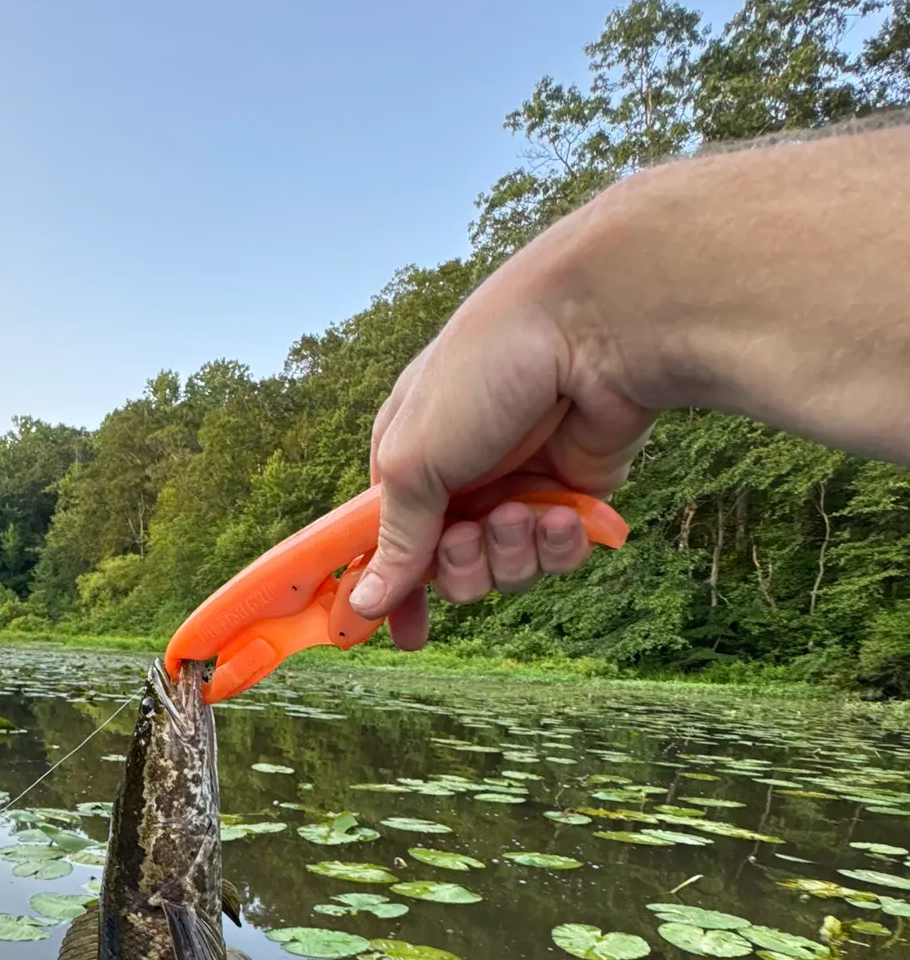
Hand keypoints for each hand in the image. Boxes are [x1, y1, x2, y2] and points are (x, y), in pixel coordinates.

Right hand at [349, 242, 652, 649]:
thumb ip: (394, 538)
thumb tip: (363, 603)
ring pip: (503, 570)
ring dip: (510, 552)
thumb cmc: (485, 371)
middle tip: (471, 535)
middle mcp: (461, 475)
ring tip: (524, 513)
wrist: (595, 328)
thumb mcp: (415, 457)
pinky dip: (557, 544)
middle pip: (447, 568)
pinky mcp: (574, 496)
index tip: (380, 631)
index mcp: (408, 455)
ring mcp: (518, 486)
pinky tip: (563, 512)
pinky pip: (554, 556)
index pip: (385, 539)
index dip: (384, 586)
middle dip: (459, 566)